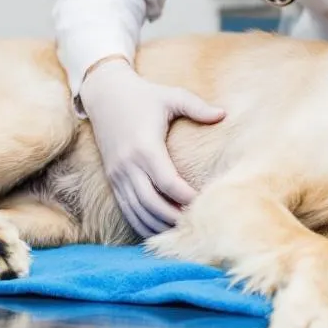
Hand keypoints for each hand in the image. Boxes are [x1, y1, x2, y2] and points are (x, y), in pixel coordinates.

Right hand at [78, 58, 224, 237]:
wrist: (105, 96)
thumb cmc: (143, 96)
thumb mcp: (170, 96)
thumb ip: (196, 106)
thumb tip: (223, 114)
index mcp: (145, 147)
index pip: (167, 182)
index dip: (186, 197)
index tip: (204, 203)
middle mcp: (128, 165)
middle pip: (152, 203)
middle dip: (174, 218)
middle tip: (196, 223)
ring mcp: (118, 175)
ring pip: (137, 211)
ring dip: (159, 225)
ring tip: (182, 231)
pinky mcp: (112, 180)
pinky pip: (126, 210)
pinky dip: (143, 224)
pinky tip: (161, 229)